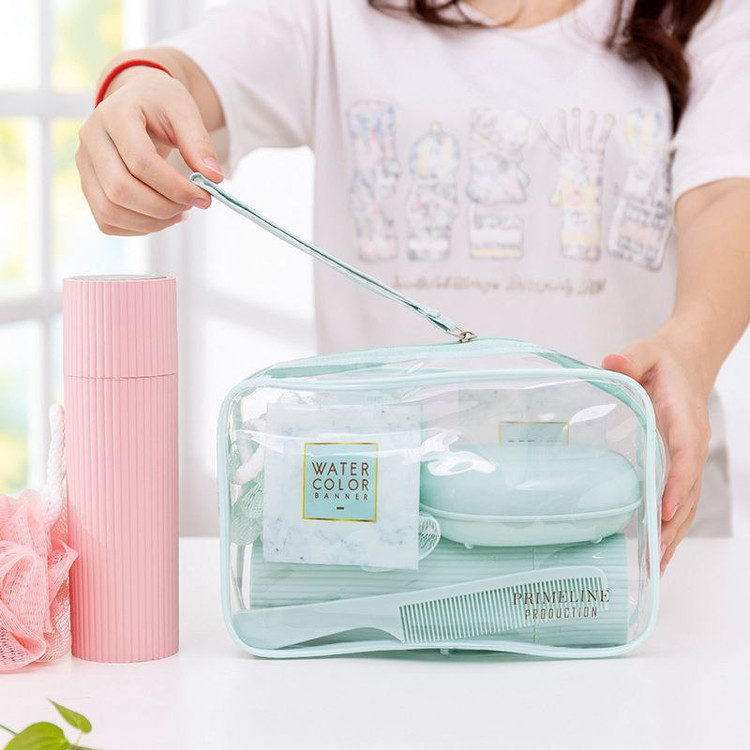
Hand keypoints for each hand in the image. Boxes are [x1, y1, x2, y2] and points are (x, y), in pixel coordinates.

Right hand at [76, 65, 223, 235]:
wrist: (136, 102)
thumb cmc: (160, 105)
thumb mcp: (184, 110)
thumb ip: (199, 142)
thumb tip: (214, 178)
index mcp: (114, 114)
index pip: (140, 160)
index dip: (174, 186)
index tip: (204, 196)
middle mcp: (91, 139)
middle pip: (120, 189)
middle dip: (164, 207)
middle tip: (192, 205)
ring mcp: (84, 165)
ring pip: (110, 211)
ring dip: (152, 222)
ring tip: (180, 212)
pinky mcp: (88, 186)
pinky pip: (108, 221)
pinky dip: (139, 228)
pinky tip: (162, 217)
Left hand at [602, 325, 712, 573]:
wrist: (687, 359)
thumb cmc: (662, 359)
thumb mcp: (645, 351)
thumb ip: (631, 358)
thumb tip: (612, 362)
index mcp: (685, 418)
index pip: (684, 455)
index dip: (676, 484)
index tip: (663, 511)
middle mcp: (692, 443)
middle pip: (689, 490)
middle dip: (673, 524)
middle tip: (654, 556)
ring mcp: (689, 457)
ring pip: (687, 502)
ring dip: (673, 533)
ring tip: (655, 566)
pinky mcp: (681, 463)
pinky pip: (680, 498)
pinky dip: (671, 525)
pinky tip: (656, 549)